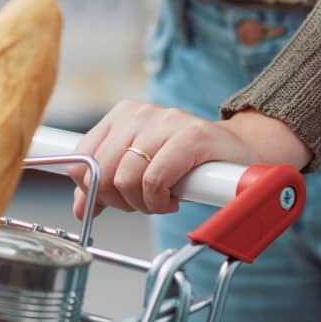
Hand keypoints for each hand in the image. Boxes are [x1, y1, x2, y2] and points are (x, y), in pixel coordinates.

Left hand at [66, 100, 311, 218]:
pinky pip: (155, 181)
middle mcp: (138, 113)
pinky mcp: (191, 136)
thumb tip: (81, 208)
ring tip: (161, 199)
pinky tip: (173, 199)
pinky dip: (159, 201)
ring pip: (126, 179)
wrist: (240, 152)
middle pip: (101, 172)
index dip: (92, 189)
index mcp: (120, 116)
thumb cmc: (186, 162)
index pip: (82, 157)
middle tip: (143, 203)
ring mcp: (165, 121)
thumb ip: (107, 187)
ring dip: (143, 203)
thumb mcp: (140, 170)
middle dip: (119, 200)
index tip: (112, 201)